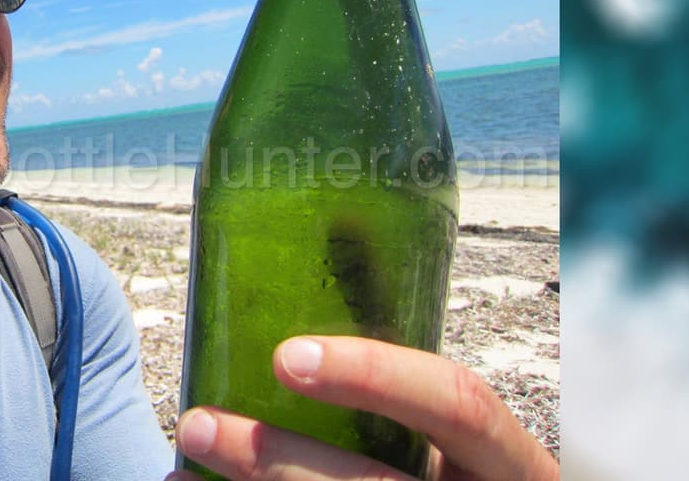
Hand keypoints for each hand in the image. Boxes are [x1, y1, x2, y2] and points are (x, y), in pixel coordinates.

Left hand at [166, 336, 557, 480]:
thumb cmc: (457, 473)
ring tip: (179, 469)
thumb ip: (402, 378)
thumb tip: (335, 231)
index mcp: (509, 461)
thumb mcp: (456, 434)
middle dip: (276, 458)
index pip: (459, 405)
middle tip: (195, 423)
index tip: (288, 357)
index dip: (376, 377)